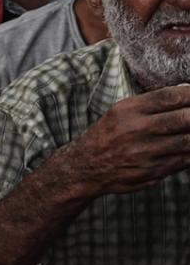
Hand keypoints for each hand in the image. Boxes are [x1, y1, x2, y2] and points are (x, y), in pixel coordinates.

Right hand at [65, 84, 189, 194]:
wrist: (84, 167)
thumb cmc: (108, 135)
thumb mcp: (121, 112)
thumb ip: (152, 104)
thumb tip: (187, 93)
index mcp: (128, 110)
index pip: (170, 97)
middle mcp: (135, 130)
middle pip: (183, 118)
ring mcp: (144, 153)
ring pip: (187, 142)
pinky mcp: (151, 172)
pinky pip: (183, 161)